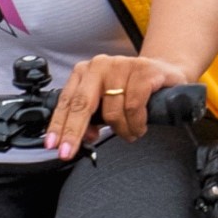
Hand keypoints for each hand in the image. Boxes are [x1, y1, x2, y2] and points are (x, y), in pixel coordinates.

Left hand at [47, 50, 199, 160]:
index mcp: (85, 72)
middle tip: (69, 152)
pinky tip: (140, 127)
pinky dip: (136, 123)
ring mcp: (121, 65)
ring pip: (112, 111)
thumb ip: (92, 118)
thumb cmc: (132, 90)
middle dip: (73, 132)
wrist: (165, 74)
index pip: (67, 101)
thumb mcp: (107, 103)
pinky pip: (133, 107)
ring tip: (130, 133)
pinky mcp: (143, 71)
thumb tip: (86, 135)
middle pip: (81, 104)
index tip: (52, 145)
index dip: (58, 125)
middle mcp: (100, 65)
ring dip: (122, 131)